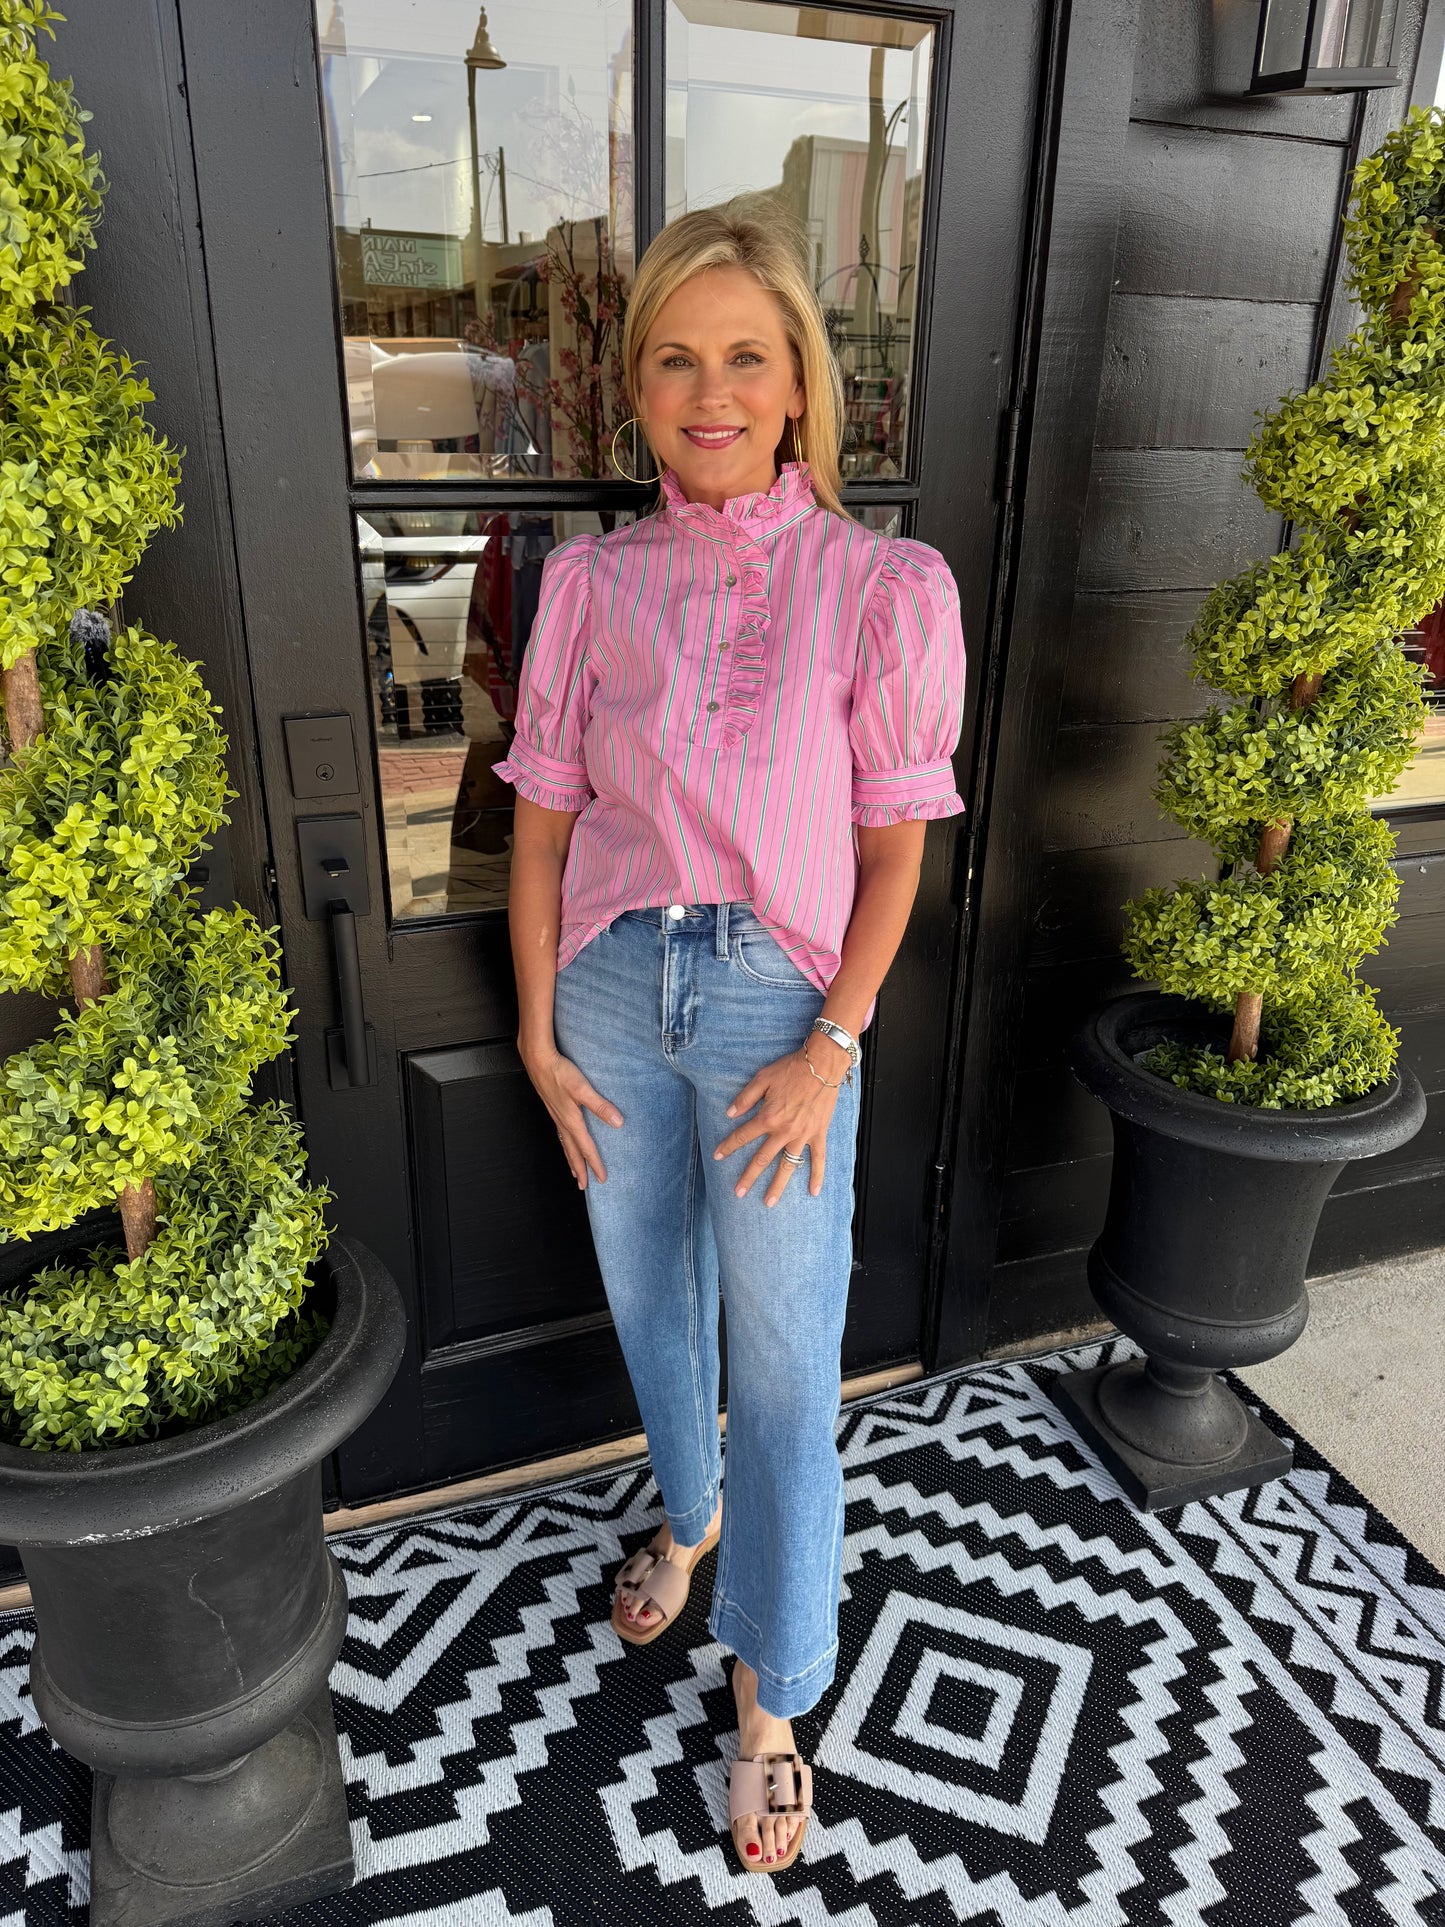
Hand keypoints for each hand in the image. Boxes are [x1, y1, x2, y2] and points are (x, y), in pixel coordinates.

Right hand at [521, 1042, 622, 1189]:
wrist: (538, 1060)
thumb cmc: (559, 1072)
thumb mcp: (583, 1089)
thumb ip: (600, 1106)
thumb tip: (618, 1122)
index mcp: (571, 1120)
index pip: (586, 1148)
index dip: (595, 1164)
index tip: (601, 1178)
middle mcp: (562, 1121)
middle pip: (572, 1151)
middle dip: (579, 1169)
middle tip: (583, 1185)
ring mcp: (556, 1115)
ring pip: (564, 1144)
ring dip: (570, 1159)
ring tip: (574, 1171)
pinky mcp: (552, 1107)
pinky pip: (560, 1133)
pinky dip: (564, 1144)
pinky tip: (566, 1141)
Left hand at [712, 1038, 847, 1205]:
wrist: (822, 1064)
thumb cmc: (791, 1069)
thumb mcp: (762, 1078)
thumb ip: (746, 1098)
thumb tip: (730, 1114)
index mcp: (767, 1117)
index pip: (743, 1136)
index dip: (728, 1146)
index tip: (717, 1156)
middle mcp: (783, 1131)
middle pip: (762, 1158)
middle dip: (748, 1177)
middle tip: (738, 1193)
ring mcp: (803, 1135)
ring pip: (788, 1165)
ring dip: (778, 1185)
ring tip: (769, 1202)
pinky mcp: (818, 1134)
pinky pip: (818, 1159)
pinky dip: (817, 1176)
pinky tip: (813, 1192)